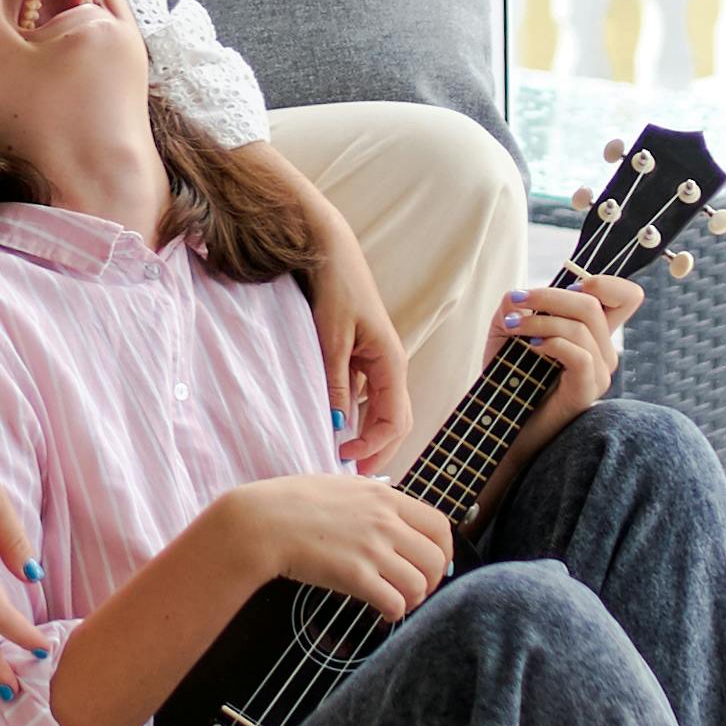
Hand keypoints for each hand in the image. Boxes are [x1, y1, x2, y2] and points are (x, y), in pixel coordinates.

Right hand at [209, 471, 453, 621]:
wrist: (262, 522)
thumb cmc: (292, 504)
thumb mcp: (342, 487)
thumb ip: (372, 502)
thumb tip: (393, 520)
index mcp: (384, 497)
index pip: (439, 524)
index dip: (443, 550)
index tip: (434, 564)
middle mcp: (384, 521)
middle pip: (436, 558)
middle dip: (432, 580)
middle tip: (416, 590)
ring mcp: (371, 548)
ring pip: (419, 583)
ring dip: (413, 599)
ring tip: (398, 602)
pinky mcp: (355, 575)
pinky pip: (394, 602)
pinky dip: (394, 612)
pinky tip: (383, 612)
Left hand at [311, 247, 413, 476]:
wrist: (330, 251)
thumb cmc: (336, 288)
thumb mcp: (331, 338)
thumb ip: (335, 381)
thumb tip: (337, 425)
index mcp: (391, 362)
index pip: (395, 420)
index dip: (373, 445)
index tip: (343, 458)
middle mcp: (390, 366)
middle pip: (395, 421)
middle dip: (378, 450)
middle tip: (350, 474)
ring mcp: (377, 362)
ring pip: (380, 411)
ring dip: (366, 435)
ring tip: (342, 456)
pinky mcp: (362, 357)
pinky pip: (365, 396)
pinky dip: (354, 415)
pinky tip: (335, 425)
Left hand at [485, 271, 636, 411]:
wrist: (502, 423)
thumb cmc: (509, 376)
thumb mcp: (508, 331)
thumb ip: (516, 306)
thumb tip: (518, 295)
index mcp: (593, 332)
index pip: (627, 298)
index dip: (608, 282)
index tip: (570, 285)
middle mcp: (603, 351)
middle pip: (594, 304)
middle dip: (549, 296)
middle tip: (516, 301)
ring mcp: (599, 372)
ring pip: (582, 327)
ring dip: (540, 320)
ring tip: (511, 327)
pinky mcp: (588, 390)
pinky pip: (581, 356)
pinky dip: (553, 343)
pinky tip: (530, 347)